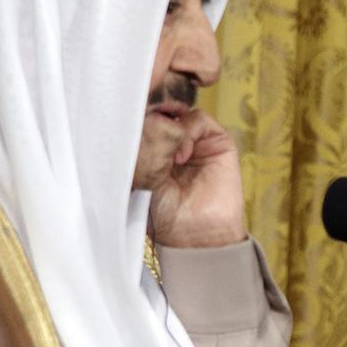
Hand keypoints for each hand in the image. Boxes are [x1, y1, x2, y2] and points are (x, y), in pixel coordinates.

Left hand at [148, 109, 247, 248]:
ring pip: (179, 113)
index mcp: (151, 149)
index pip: (143, 118)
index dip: (137, 117)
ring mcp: (196, 142)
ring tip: (168, 158)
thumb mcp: (140, 173)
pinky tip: (181, 157)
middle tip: (147, 140)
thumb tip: (145, 113)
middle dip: (153, 120)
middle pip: (161, 111)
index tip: (128, 128)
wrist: (192, 236)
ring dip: (171, 129)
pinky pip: (199, 119)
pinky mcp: (218, 143)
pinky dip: (188, 131)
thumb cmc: (160, 213)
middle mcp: (173, 143)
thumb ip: (141, 143)